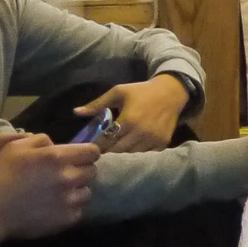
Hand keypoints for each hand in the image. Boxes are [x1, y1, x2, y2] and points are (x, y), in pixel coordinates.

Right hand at [0, 134, 100, 241]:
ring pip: (87, 192)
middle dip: (82, 170)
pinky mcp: (67, 219)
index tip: (79, 157)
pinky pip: (79, 211)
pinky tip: (56, 207)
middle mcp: (68, 178)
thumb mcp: (15, 147)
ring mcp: (69, 200)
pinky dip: (71, 208)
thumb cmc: (1, 176)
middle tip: (67, 174)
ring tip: (61, 192)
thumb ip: (40, 139)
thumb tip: (55, 144)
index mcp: (57, 157)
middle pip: (92, 171)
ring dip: (77, 190)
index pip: (93, 151)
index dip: (87, 153)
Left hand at [76, 75, 190, 152]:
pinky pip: (145, 155)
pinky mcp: (162, 143)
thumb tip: (76, 112)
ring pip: (131, 155)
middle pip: (117, 151)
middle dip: (107, 152)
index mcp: (128, 119)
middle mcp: (141, 132)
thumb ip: (97, 104)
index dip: (96, 145)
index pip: (106, 140)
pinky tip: (131, 150)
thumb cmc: (142, 91)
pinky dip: (137, 154)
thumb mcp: (118, 92)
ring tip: (114, 152)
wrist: (172, 92)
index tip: (89, 148)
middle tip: (100, 152)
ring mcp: (153, 139)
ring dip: (122, 154)